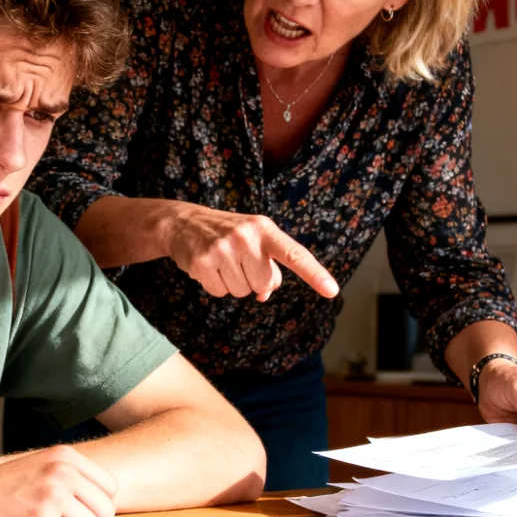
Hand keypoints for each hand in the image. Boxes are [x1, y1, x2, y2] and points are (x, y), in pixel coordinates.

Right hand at [162, 203, 337, 300]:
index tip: (332, 291)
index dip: (314, 274)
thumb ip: (268, 265)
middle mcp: (246, 237)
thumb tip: (265, 294)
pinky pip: (220, 293)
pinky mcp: (202, 262)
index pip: (294, 254)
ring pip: (243, 292)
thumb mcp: (253, 241)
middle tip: (239, 261)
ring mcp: (223, 249)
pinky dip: (216, 285)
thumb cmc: (229, 234)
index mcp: (265, 229)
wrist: (184, 222)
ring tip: (222, 262)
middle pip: (265, 283)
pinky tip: (209, 267)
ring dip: (234, 283)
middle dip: (254, 280)